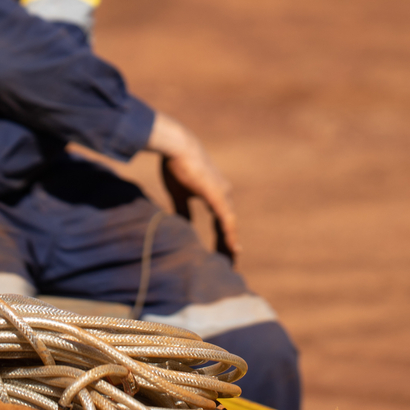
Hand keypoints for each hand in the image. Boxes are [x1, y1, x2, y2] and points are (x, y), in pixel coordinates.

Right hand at [147, 113, 238, 254]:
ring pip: (230, 224)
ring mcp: (223, 194)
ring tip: (232, 260)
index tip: (225, 252)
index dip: (224, 236)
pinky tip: (232, 247)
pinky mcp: (217, 195)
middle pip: (229, 224)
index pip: (222, 220)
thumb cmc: (177, 165)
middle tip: (231, 262)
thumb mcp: (179, 193)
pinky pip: (226, 219)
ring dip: (231, 243)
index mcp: (216, 193)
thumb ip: (183, 210)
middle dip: (229, 243)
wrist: (177, 146)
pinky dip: (229, 234)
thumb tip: (182, 226)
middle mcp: (224, 194)